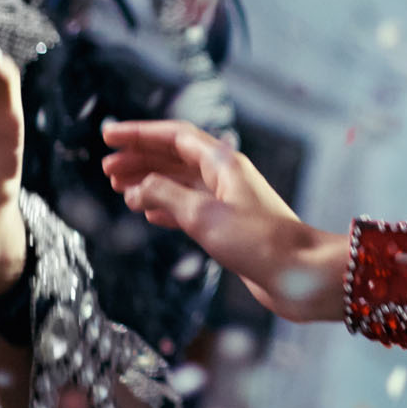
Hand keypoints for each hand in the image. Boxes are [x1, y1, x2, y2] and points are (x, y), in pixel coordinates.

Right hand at [101, 120, 347, 322]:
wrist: (300, 273)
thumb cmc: (259, 242)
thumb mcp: (204, 216)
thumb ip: (166, 197)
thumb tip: (136, 188)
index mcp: (223, 163)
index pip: (175, 136)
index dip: (140, 134)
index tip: (109, 136)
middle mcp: (225, 176)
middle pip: (175, 157)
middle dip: (140, 159)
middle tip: (106, 168)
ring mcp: (228, 201)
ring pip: (180, 183)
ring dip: (149, 183)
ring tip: (118, 188)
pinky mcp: (228, 226)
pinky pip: (189, 208)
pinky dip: (165, 207)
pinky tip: (147, 213)